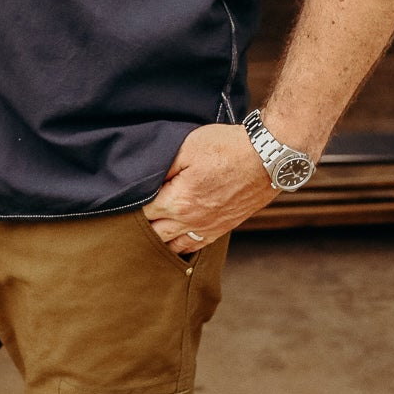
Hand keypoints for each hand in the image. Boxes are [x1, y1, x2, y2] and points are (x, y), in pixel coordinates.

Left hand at [142, 124, 276, 254]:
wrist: (267, 158)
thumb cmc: (227, 148)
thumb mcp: (187, 147)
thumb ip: (162, 166)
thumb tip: (143, 181)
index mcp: (178, 201)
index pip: (142, 212)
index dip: (131, 204)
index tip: (126, 198)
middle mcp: (191, 221)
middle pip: (153, 234)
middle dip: (140, 226)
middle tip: (130, 216)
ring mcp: (208, 228)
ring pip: (173, 246)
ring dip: (158, 240)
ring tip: (149, 229)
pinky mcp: (221, 229)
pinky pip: (194, 247)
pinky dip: (179, 247)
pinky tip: (173, 240)